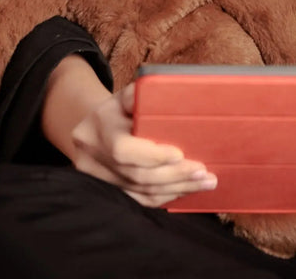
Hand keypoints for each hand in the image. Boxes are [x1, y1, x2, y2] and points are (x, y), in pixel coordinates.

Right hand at [70, 83, 217, 207]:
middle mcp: (98, 159)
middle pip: (138, 175)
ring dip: (177, 189)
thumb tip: (170, 95)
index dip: (152, 156)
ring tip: (204, 183)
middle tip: (203, 172)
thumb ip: (141, 96)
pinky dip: (166, 197)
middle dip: (174, 175)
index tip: (179, 155)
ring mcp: (104, 181)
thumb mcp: (124, 98)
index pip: (124, 150)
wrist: (90, 134)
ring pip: (142, 192)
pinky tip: (186, 190)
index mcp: (101, 130)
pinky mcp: (114, 194)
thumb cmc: (115, 112)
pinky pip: (142, 201)